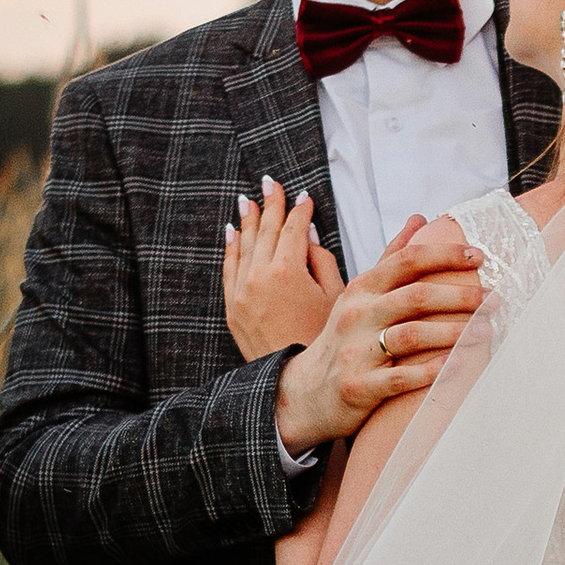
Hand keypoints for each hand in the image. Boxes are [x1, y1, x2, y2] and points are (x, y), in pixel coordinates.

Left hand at [224, 174, 341, 357]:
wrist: (296, 381)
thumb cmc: (322, 341)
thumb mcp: (335, 297)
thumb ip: (321, 260)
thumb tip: (307, 235)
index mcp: (287, 270)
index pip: (292, 229)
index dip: (300, 211)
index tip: (304, 197)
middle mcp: (259, 276)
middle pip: (265, 230)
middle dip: (271, 204)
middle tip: (271, 183)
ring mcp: (241, 292)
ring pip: (244, 245)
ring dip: (248, 220)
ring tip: (249, 200)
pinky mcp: (232, 309)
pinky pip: (229, 269)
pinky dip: (231, 247)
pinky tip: (232, 232)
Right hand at [273, 216, 489, 454]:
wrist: (306, 392)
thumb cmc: (344, 340)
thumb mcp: (360, 294)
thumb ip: (390, 258)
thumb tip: (419, 218)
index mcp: (361, 288)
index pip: (408, 261)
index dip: (446, 254)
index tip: (480, 256)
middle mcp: (357, 315)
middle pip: (417, 296)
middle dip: (461, 296)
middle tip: (495, 299)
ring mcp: (357, 351)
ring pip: (413, 335)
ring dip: (456, 333)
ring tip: (487, 331)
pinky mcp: (359, 386)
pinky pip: (402, 377)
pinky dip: (433, 370)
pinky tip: (459, 366)